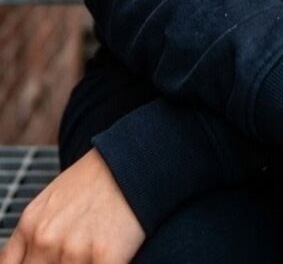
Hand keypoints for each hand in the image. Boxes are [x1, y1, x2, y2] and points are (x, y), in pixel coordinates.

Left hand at [0, 147, 145, 263]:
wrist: (133, 161)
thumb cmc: (95, 182)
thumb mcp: (49, 202)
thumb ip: (28, 238)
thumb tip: (16, 262)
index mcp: (30, 226)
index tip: (45, 261)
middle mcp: (46, 240)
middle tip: (76, 253)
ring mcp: (74, 250)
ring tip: (92, 250)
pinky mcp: (106, 258)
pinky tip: (110, 256)